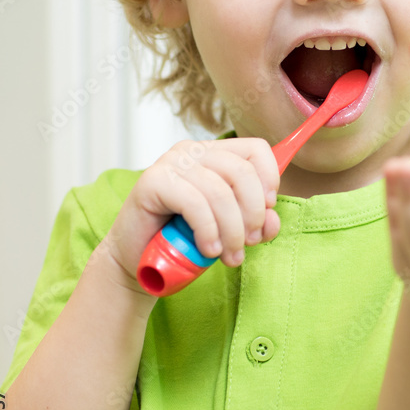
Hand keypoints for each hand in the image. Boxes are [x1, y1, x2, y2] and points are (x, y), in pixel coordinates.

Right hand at [104, 138, 281, 284]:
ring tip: (229, 257)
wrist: (137, 260)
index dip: (270, 180)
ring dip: (231, 231)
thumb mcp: (229, 230)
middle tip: (249, 244)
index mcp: (215, 154)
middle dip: (252, 215)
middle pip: (242, 172)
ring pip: (220, 192)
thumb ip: (255, 222)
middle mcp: (193, 151)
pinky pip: (195, 203)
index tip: (267, 212)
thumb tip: (272, 219)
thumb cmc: (183, 241)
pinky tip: (208, 250)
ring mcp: (171, 162)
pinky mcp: (152, 180)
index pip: (257, 149)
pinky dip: (208, 231)